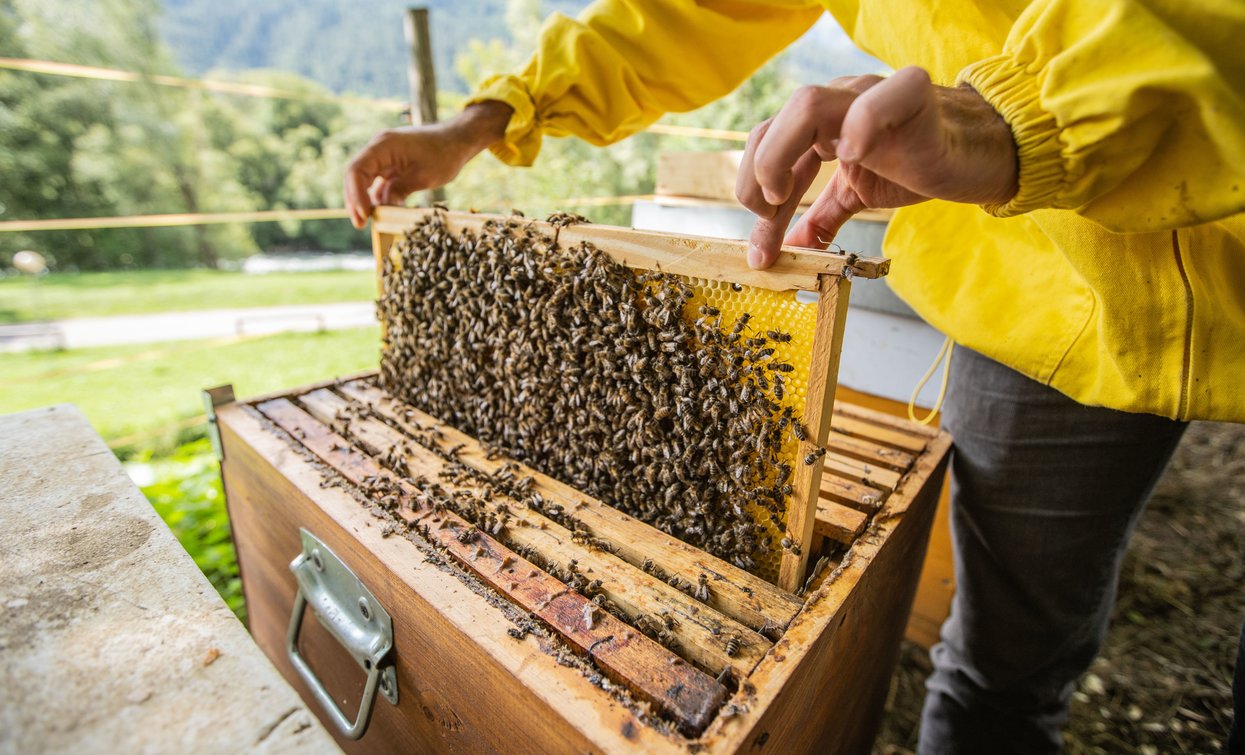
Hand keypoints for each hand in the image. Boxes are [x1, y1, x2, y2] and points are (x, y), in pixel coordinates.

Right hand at [343, 101, 512, 228]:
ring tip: (369, 222)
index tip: (363, 216)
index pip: (356, 170)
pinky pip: (377, 183)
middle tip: (361, 225)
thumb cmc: (444, 154)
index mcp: (383, 146)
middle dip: (355, 201)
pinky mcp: (390, 166)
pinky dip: (378, 198)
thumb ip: (399, 191)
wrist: (457, 140)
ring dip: (365, 201)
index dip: (355, 195)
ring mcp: (383, 157)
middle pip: (355, 176)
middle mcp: (378, 149)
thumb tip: (380, 209)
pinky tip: (383, 212)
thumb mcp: (423, 176)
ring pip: (364, 180)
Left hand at [735, 67, 1018, 267]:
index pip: (767, 152)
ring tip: (784, 195)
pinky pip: (875, 101)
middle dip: (756, 178)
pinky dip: (858, 126)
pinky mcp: (911, 96)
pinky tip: (852, 157)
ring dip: (780, 155)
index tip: (760, 252)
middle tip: (767, 218)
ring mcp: (870, 94)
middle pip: (772, 125)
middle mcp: (838, 102)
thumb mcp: (858, 195)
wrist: (982, 152)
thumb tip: (792, 249)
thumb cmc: (919, 163)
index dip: (756, 201)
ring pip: (806, 105)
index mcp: (821, 124)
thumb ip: (823, 218)